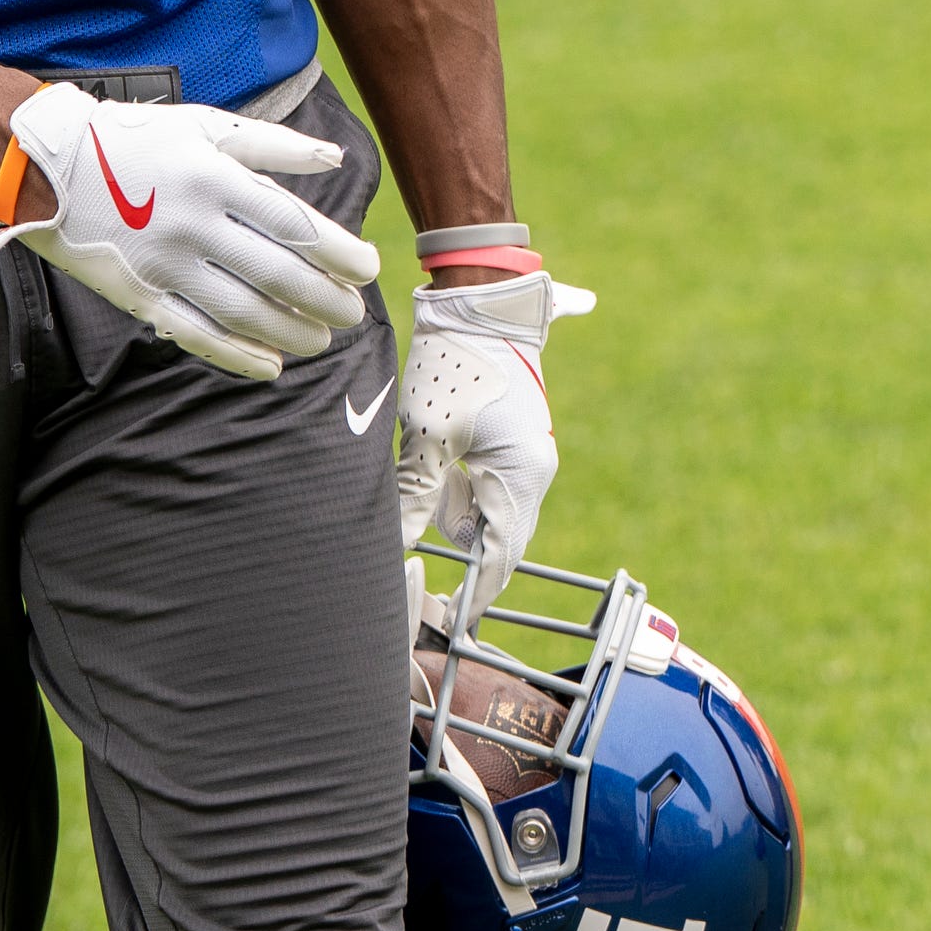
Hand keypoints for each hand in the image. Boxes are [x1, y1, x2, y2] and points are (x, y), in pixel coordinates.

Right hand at [2, 86, 380, 377]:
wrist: (48, 164)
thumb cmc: (138, 141)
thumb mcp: (207, 126)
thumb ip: (275, 146)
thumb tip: (336, 159)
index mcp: (215, 177)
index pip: (294, 224)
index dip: (339, 253)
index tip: (368, 269)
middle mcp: (193, 223)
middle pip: (276, 273)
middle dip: (324, 299)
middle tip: (352, 314)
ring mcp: (164, 263)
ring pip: (241, 310)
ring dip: (289, 331)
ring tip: (321, 340)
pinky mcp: (138, 294)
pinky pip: (194, 333)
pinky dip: (235, 355)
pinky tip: (269, 365)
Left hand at [399, 268, 595, 609]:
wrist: (481, 304)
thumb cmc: (453, 365)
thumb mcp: (427, 436)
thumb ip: (416, 497)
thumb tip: (396, 546)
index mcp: (521, 476)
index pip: (502, 556)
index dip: (477, 595)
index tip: (452, 625)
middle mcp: (534, 472)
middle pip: (500, 539)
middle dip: (464, 558)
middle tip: (424, 576)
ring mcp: (529, 456)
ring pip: (492, 513)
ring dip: (460, 517)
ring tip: (427, 485)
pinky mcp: (516, 442)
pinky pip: (491, 487)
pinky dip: (465, 492)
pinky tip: (441, 469)